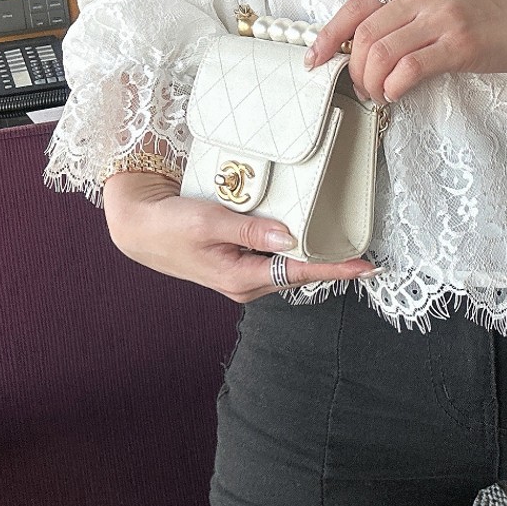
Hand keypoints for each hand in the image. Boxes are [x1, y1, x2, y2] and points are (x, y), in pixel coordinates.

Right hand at [101, 171, 378, 302]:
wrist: (139, 227)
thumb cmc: (169, 224)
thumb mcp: (210, 222)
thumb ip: (251, 229)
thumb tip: (290, 236)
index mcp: (242, 278)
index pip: (301, 272)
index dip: (336, 268)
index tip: (366, 266)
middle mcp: (247, 283)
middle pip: (301, 272)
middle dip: (332, 262)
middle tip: (366, 251)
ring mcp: (243, 276)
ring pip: (289, 265)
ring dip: (314, 254)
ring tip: (345, 242)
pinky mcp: (239, 264)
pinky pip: (275, 258)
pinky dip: (294, 246)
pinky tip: (307, 233)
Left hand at [304, 0, 506, 104]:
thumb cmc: (490, 15)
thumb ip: (406, 11)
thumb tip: (363, 45)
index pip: (356, 4)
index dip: (329, 34)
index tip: (316, 58)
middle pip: (365, 34)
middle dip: (353, 69)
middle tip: (361, 88)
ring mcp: (443, 16)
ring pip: (381, 53)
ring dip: (371, 83)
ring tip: (379, 94)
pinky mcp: (460, 44)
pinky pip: (409, 68)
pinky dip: (393, 87)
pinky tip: (397, 94)